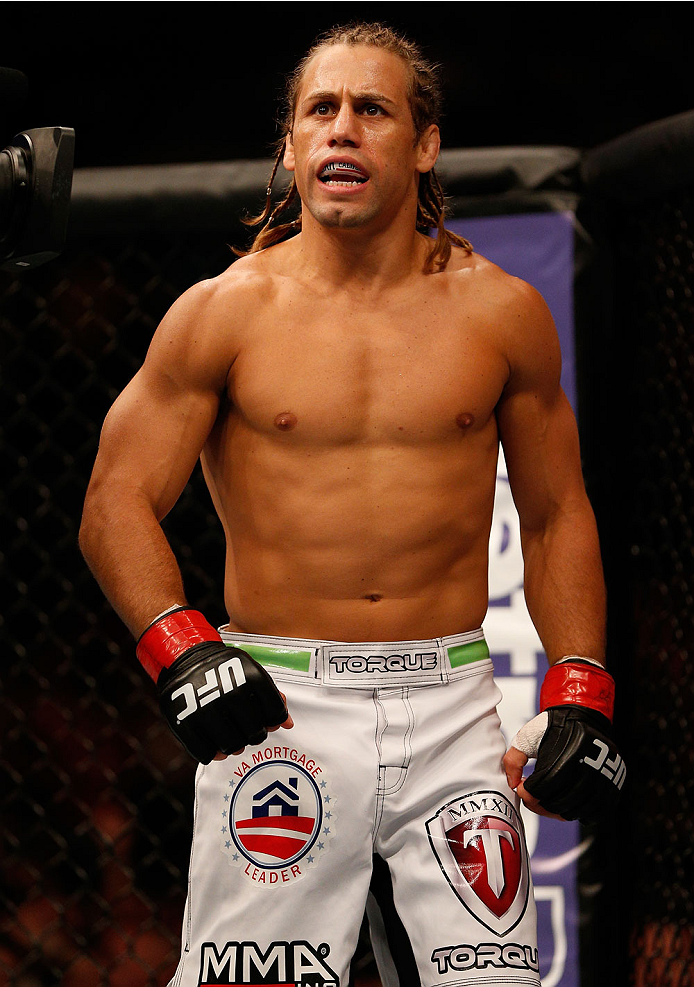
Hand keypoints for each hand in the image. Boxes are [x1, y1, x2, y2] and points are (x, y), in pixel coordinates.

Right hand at [158, 641, 292, 763]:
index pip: (276, 713)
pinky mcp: (183, 722)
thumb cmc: (225, 669)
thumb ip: (273, 697)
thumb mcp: (252, 672)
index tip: (267, 720)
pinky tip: (214, 743)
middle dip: (255, 735)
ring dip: (235, 746)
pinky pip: (205, 753)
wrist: (187, 658)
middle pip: (255, 734)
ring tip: (232, 736)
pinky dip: (212, 754)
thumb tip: (289, 724)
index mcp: (251, 677)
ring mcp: (205, 708)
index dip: (275, 721)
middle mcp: (229, 692)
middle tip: (248, 729)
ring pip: (232, 747)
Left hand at [504, 659, 625, 824]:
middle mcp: (589, 767)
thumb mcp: (527, 736)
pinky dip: (579, 814)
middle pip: (558, 803)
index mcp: (567, 754)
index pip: (542, 788)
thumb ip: (513, 759)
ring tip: (547, 800)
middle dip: (538, 804)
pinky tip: (566, 804)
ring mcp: (604, 779)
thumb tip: (512, 784)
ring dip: (556, 811)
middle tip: (531, 797)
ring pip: (576, 811)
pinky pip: (596, 812)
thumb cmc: (553, 727)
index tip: (521, 787)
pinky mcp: (613, 785)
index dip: (526, 793)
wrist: (582, 717)